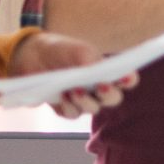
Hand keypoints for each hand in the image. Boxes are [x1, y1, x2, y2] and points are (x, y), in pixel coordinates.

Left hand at [7, 32, 138, 118]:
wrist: (34, 56)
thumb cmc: (63, 51)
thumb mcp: (77, 49)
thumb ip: (89, 58)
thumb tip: (96, 69)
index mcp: (108, 73)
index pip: (127, 80)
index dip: (129, 80)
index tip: (126, 77)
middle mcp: (100, 90)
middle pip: (113, 99)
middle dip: (109, 94)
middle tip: (101, 86)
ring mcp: (84, 101)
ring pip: (94, 109)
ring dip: (86, 100)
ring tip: (75, 89)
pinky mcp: (67, 109)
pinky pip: (73, 114)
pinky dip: (69, 105)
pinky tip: (62, 95)